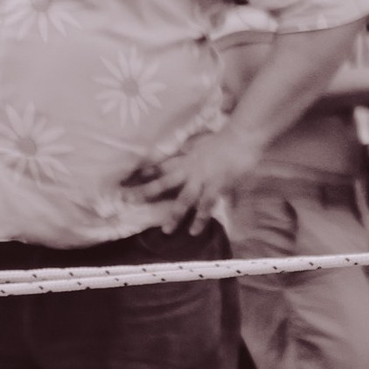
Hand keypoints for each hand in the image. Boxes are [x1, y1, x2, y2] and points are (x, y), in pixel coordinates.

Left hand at [120, 125, 259, 222]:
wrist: (241, 137)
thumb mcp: (203, 144)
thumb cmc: (224, 140)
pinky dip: (201, 218)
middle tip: (127, 201)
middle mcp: (190, 170)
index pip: (162, 167)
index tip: (126, 180)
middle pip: (163, 183)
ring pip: (184, 199)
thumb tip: (183, 154)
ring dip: (175, 215)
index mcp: (187, 160)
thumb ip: (192, 151)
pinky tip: (195, 231)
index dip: (145, 173)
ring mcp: (202, 179)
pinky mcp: (216, 185)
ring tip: (166, 231)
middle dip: (145, 192)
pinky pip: (206, 205)